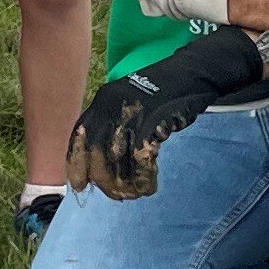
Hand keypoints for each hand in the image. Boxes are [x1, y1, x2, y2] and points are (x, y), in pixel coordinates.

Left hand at [64, 28, 266, 198]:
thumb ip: (112, 128)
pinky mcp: (152, 119)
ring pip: (117, 157)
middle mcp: (111, 103)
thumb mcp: (128, 106)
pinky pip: (141, 157)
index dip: (76, 163)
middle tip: (116, 194)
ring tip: (133, 194)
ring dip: (123, 182)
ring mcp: (131, 110)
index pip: (79, 136)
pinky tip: (148, 186)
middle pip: (96, 150)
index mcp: (102, 100)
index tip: (79, 185)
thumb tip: (100, 166)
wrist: (192, 74)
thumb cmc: (161, 95)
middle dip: (103, 178)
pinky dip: (143, 177)